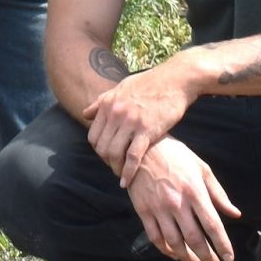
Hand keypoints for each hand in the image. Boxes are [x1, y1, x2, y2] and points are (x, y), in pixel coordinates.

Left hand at [83, 62, 195, 182]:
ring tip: (121, 174)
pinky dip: (128, 171)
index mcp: (107, 103)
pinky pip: (133, 156)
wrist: (175, 79)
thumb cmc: (150, 83)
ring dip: (115, 168)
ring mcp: (130, 121)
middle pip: (101, 147)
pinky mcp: (147, 130)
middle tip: (115, 167)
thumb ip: (102, 101)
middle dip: (106, 161)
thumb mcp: (121, 88)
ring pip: (114, 153)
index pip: (93, 135)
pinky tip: (127, 181)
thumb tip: (85, 113)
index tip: (107, 156)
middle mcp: (115, 113)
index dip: (99, 149)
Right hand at [124, 136, 241, 260]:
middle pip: (195, 238)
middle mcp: (177, 203)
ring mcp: (159, 208)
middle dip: (208, 257)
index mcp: (195, 192)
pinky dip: (166, 250)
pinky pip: (156, 237)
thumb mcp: (202, 169)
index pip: (212, 225)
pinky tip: (175, 254)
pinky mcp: (144, 211)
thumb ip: (218, 193)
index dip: (222, 245)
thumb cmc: (176, 156)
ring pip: (175, 242)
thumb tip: (235, 214)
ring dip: (188, 258)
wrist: (142, 148)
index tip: (229, 258)